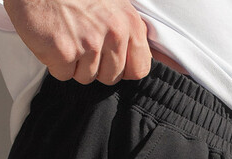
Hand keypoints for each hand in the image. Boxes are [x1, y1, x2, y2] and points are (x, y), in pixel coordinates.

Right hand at [3, 0, 151, 83]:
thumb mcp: (116, 5)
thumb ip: (139, 35)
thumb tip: (179, 67)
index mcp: (129, 23)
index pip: (140, 70)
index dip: (124, 68)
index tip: (110, 55)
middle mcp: (113, 33)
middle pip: (111, 78)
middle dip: (95, 65)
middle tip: (81, 37)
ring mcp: (88, 44)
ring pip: (86, 78)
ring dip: (74, 63)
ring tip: (67, 34)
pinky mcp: (63, 51)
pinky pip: (63, 74)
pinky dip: (54, 62)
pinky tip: (52, 38)